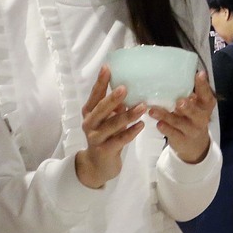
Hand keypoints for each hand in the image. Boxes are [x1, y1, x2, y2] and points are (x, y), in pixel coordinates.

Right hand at [75, 67, 146, 188]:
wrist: (98, 165)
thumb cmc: (106, 136)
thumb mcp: (108, 119)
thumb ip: (114, 106)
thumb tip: (129, 87)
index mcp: (89, 112)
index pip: (95, 95)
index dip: (101, 82)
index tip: (107, 67)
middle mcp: (89, 123)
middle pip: (100, 109)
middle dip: (112, 98)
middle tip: (125, 87)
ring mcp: (95, 137)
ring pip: (112, 124)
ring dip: (128, 115)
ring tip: (142, 107)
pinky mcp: (104, 150)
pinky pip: (119, 140)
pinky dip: (130, 132)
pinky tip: (141, 126)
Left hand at [149, 70, 215, 164]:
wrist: (195, 145)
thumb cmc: (192, 118)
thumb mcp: (196, 106)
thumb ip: (189, 94)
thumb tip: (173, 75)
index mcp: (205, 106)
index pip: (207, 95)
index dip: (203, 85)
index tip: (199, 74)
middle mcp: (201, 118)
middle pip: (196, 113)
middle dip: (188, 107)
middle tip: (180, 101)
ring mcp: (191, 130)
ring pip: (178, 123)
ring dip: (165, 116)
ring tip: (153, 110)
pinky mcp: (181, 140)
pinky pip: (172, 133)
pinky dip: (165, 128)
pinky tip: (158, 124)